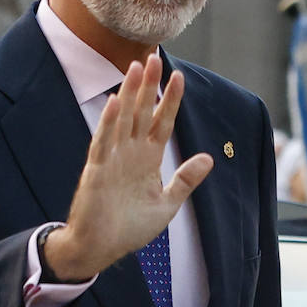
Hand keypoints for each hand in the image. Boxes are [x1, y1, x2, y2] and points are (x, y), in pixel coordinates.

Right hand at [43, 54, 213, 279]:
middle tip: (153, 57)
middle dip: (148, 86)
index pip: (161, 122)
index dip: (170, 101)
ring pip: (122, 119)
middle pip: (141, 112)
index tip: (179, 78)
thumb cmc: (129, 229)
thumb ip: (186, 180)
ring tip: (135, 68)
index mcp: (147, 159)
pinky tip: (115, 102)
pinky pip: (103, 142)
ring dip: (128, 94)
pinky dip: (109, 122)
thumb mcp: (167, 204)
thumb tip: (210, 158)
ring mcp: (113, 159)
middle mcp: (130, 153)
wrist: (100, 249)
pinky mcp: (97, 170)